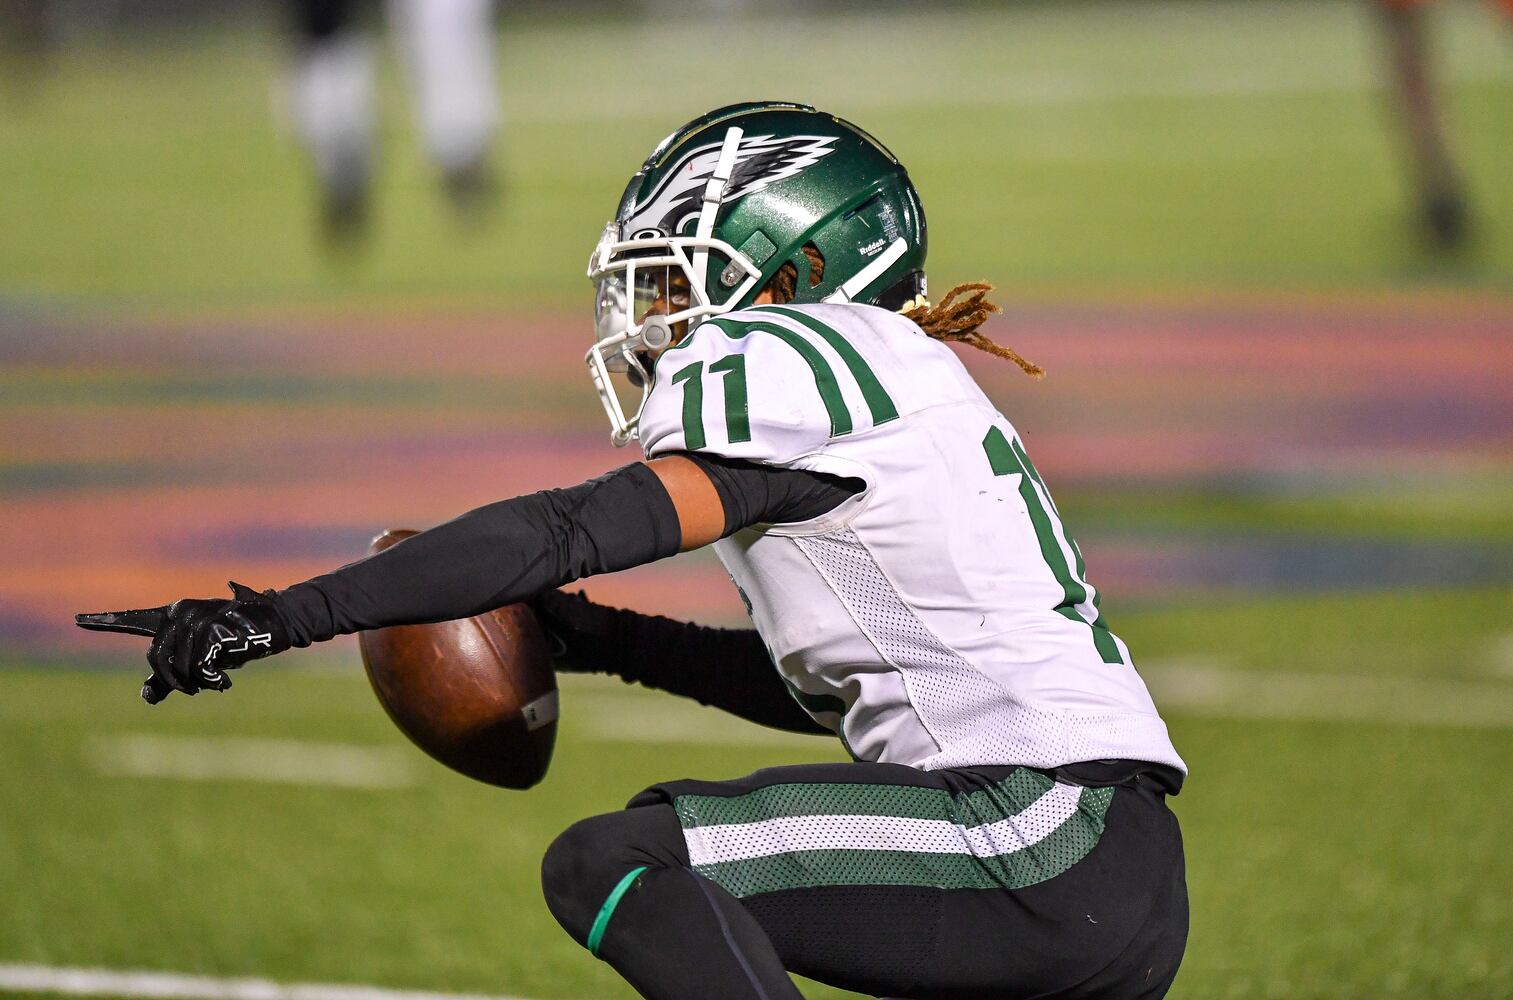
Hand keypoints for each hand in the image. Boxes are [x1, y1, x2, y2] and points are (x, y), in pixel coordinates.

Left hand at [75, 582, 291, 703]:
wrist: (275, 624)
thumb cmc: (237, 639)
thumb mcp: (200, 657)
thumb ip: (171, 675)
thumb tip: (146, 697)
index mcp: (172, 614)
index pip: (133, 619)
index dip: (104, 621)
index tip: (76, 620)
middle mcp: (179, 613)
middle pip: (155, 658)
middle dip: (172, 681)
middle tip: (194, 690)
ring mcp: (196, 620)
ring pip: (177, 667)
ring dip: (195, 684)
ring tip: (215, 682)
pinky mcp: (213, 632)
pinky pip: (198, 669)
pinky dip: (211, 682)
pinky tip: (224, 684)